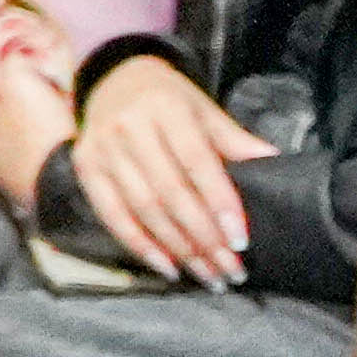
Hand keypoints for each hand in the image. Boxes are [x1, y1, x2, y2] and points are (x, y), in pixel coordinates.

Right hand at [69, 54, 269, 288]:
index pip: (196, 162)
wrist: (115, 80)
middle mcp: (129, 129)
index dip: (219, 202)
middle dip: (204, 238)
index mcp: (166, 109)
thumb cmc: (169, 100)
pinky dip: (141, 247)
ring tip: (209, 276)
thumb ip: (234, 139)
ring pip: (144, 210)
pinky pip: (113, 217)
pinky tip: (169, 268)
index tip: (240, 238)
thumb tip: (271, 160)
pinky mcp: (86, 170)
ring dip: (179, 250)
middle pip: (170, 193)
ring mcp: (102, 151)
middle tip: (231, 269)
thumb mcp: (203, 109)